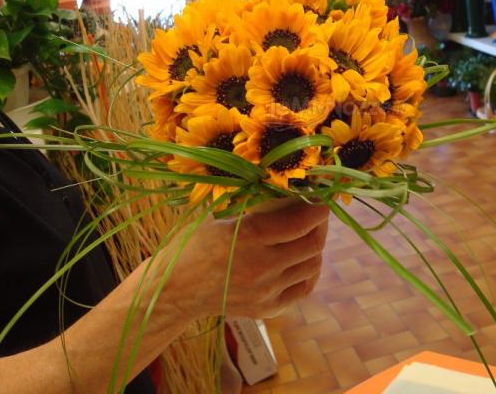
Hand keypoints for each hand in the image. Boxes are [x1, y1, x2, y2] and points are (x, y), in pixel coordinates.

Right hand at [160, 199, 328, 319]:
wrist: (173, 291)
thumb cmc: (192, 245)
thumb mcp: (219, 217)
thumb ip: (253, 206)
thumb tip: (288, 187)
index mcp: (247, 237)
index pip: (300, 222)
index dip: (317, 208)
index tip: (321, 197)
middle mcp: (261, 267)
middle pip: (312, 244)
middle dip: (320, 225)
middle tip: (317, 214)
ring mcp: (266, 291)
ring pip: (312, 266)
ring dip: (315, 247)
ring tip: (308, 234)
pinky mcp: (267, 308)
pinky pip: (304, 288)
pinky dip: (309, 271)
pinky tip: (302, 259)